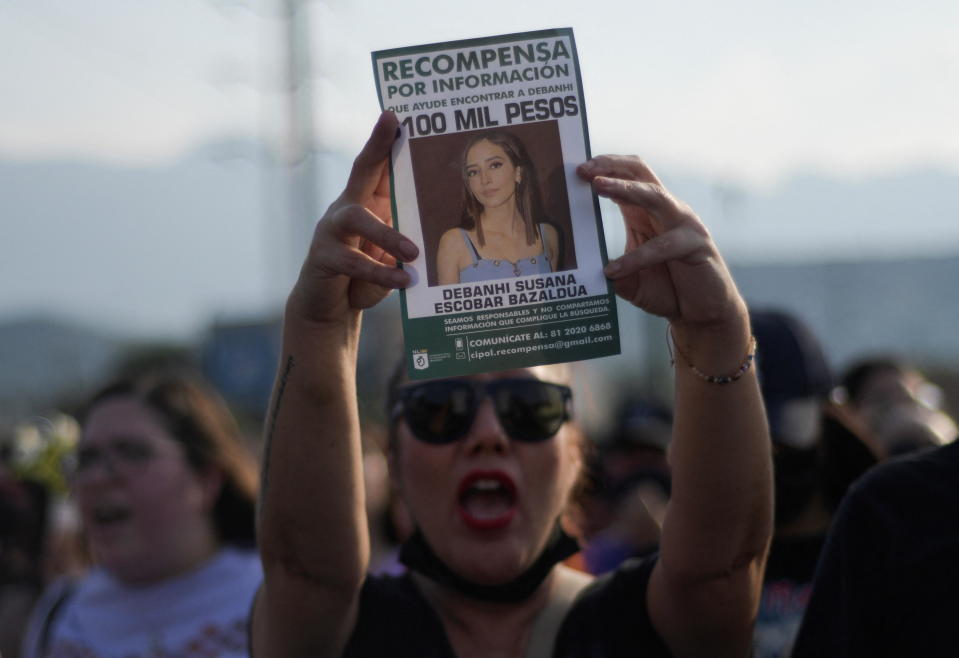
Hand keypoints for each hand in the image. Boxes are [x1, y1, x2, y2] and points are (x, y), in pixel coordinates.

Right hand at [289, 112, 418, 324]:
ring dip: (387, 235)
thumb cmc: (365, 277)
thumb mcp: (390, 257)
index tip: (397, 114)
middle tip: (392, 124)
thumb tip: (431, 239)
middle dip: (376, 144)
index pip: (378, 166)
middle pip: (360, 170)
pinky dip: (381, 273)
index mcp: (367, 203)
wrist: (330, 308)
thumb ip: (405, 242)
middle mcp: (346, 208)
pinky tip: (404, 281)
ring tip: (413, 254)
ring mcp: (331, 230)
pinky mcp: (322, 257)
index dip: (385, 140)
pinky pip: (353, 262)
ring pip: (356, 219)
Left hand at [577, 156, 744, 330]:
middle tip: (583, 169)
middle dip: (611, 166)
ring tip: (597, 186)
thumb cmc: (666, 291)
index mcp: (646, 212)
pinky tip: (614, 270)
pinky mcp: (697, 245)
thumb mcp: (629, 282)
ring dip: (624, 188)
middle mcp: (666, 211)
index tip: (576, 168)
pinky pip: (663, 246)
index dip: (603, 168)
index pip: (627, 177)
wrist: (703, 315)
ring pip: (654, 196)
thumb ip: (611, 275)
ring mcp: (684, 224)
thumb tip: (586, 274)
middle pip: (641, 173)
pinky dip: (636, 257)